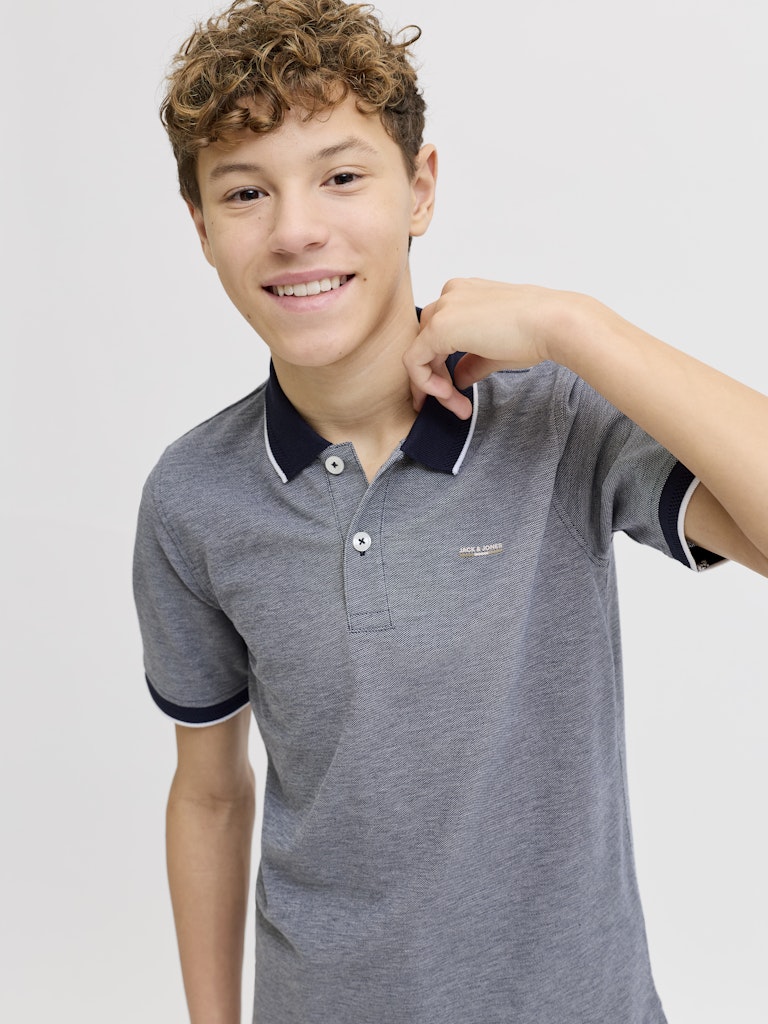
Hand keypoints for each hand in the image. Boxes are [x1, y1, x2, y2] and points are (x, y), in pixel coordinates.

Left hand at [404, 279, 557, 418]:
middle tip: (458, 406)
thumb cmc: (537, 331)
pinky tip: (448, 396)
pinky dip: (425, 383)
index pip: (439, 334)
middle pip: (426, 343)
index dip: (442, 370)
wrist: (554, 324)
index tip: (456, 395)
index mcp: (464, 293)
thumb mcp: (496, 350)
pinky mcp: (439, 327)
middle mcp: (450, 294)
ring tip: (459, 407)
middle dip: (437, 380)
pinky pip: (414, 361)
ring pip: (419, 353)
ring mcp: (443, 308)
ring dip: (434, 386)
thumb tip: (459, 379)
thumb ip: (472, 361)